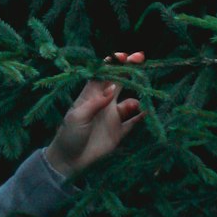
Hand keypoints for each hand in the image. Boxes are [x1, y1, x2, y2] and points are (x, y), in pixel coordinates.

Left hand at [44, 50, 144, 179]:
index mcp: (90, 96)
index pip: (102, 74)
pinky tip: (147, 113)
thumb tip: (112, 88)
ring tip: (134, 105)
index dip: (112, 63)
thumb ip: (94, 103)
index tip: (123, 56)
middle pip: (120, 82)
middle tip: (141, 58)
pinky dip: (142, 116)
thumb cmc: (68, 135)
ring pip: (131, 102)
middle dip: (130, 70)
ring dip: (136, 100)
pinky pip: (134, 121)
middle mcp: (104, 103)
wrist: (69, 160)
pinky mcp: (119, 132)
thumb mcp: (77, 117)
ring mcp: (112, 117)